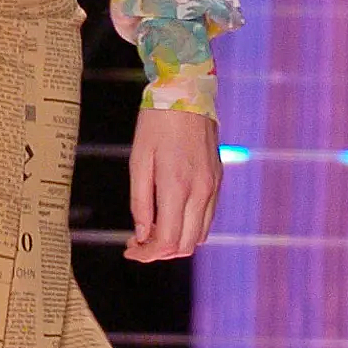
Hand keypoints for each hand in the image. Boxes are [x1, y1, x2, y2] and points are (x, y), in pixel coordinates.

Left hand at [125, 108, 221, 261]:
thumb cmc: (156, 124)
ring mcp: (212, 187)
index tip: (130, 249)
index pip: (166, 241)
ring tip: (151, 232)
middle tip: (137, 243)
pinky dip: (188, 227)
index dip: (147, 253)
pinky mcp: (217, 181)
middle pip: (185, 245)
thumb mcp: (138, 160)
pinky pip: (206, 218)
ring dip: (175, 242)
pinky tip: (169, 217)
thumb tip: (142, 233)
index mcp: (176, 186)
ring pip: (199, 236)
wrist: (186, 94)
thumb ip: (140, 201)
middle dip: (159, 252)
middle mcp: (200, 191)